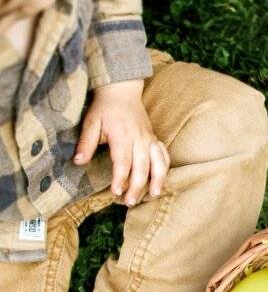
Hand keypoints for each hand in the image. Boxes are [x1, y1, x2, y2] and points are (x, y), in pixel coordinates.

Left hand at [74, 79, 169, 205]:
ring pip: (158, 163)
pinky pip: (164, 156)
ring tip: (153, 194)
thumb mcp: (91, 122)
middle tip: (129, 202)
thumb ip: (86, 142)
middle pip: (142, 167)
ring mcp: (149, 139)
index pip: (123, 161)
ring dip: (157, 180)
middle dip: (137, 186)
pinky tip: (161, 181)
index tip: (116, 192)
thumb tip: (78, 162)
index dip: (120, 178)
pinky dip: (164, 169)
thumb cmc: (105, 108)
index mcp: (122, 135)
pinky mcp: (155, 139)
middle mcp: (139, 138)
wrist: (121, 90)